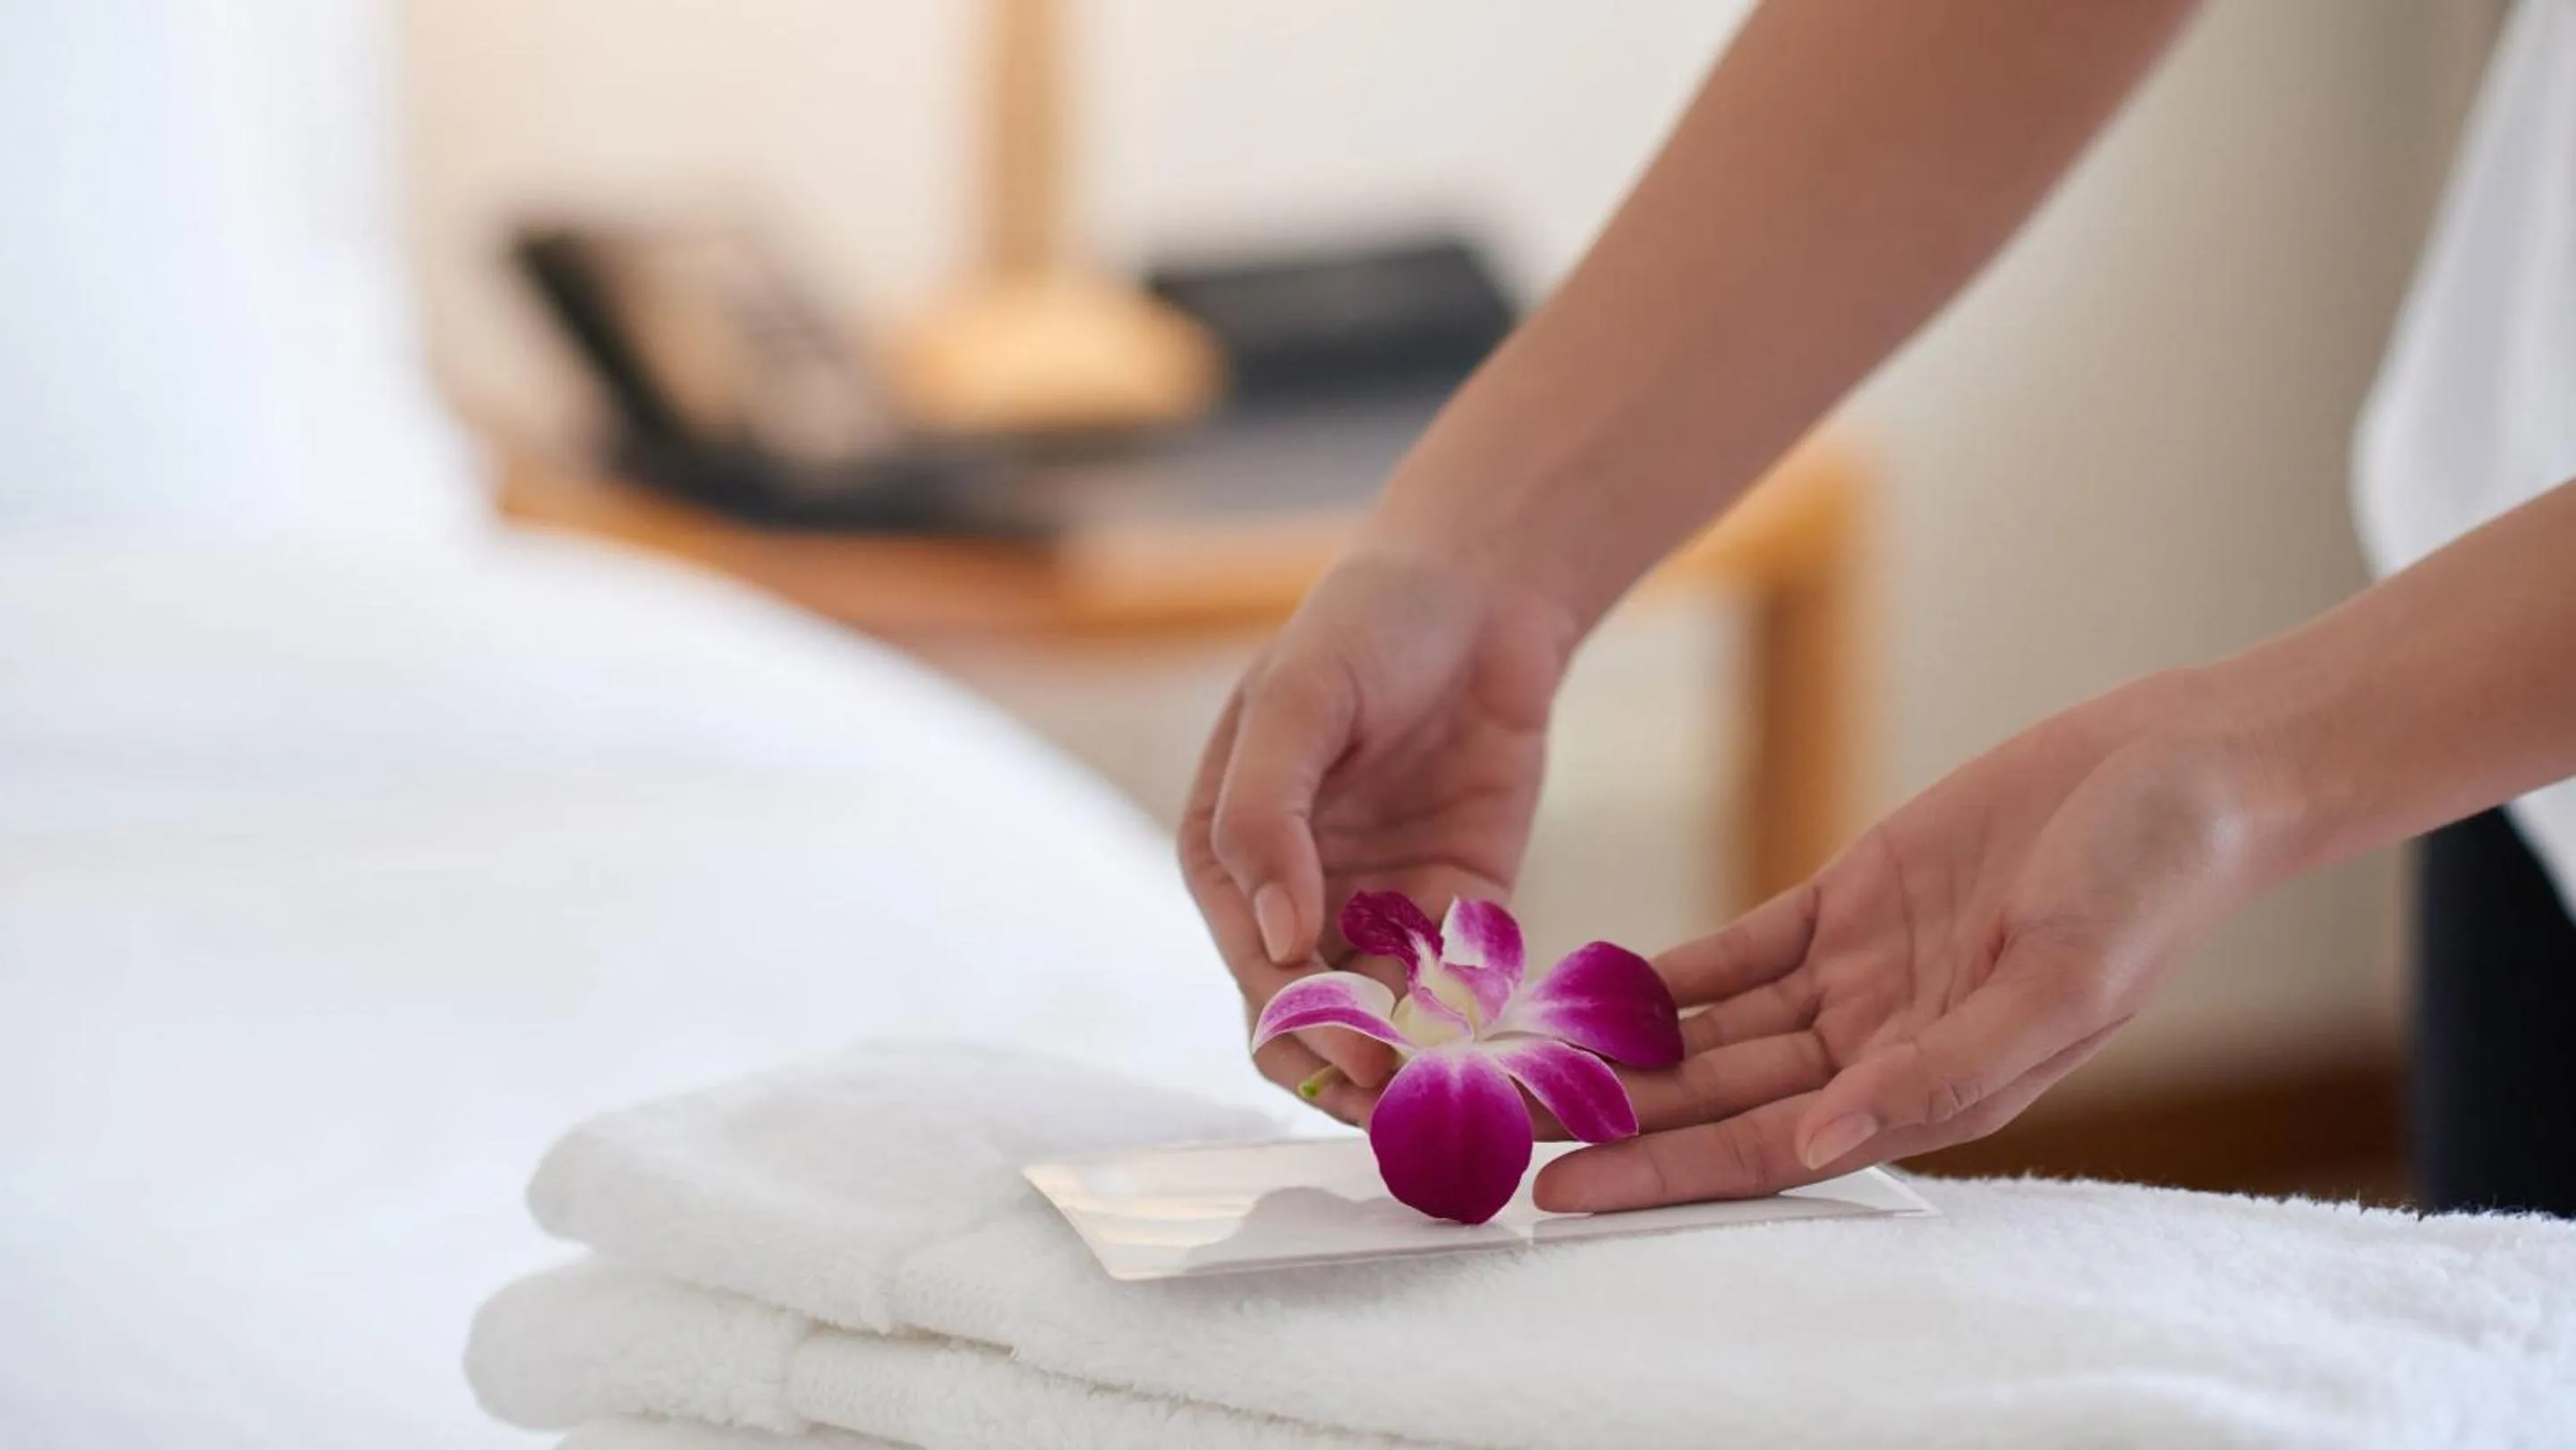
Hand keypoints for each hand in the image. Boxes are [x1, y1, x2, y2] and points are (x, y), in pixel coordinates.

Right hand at [1180, 544, 1579, 1118]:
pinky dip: (1487, 1028)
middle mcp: (1294, 905)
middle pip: (1321, 1031)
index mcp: (1227, 864)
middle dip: (1371, 1079)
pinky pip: (1463, 991)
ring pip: (1393, 1030)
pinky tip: (1528, 1057)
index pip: (1261, 984)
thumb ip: (1266, 815)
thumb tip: (1275, 935)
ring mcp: (1376, 912)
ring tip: (1492, 1103)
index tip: (1372, 1071)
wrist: (1478, 590)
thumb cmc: (1364, 628)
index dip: (1312, 1037)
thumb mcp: (1300, 704)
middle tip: (1435, 1111)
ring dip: (1434, 1070)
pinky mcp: (1458, 910)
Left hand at [1536, 671, 2295, 1209]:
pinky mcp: (1851, 900)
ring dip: (1621, 1051)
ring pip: (1714, 1031)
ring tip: (1517, 1064)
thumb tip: (1823, 1143)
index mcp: (1933, 1086)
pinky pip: (1738, 952)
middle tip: (1494, 1128)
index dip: (1661, 1170)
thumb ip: (1944, 1069)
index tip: (1560, 1189)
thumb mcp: (2062, 979)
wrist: (2184, 770)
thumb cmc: (2151, 881)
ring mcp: (1863, 974)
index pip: (1767, 1149)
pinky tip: (1590, 985)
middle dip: (1612, 1118)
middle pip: (1717, 1098)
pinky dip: (1666, 973)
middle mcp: (1883, 1045)